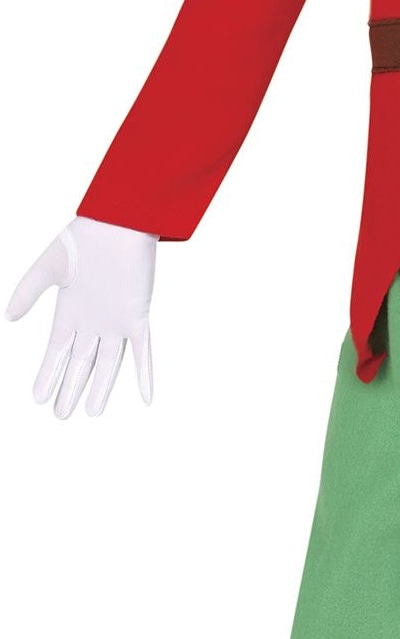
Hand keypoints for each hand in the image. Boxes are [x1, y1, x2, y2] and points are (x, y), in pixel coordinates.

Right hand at [5, 216, 157, 418]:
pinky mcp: (137, 316)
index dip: (47, 375)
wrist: (118, 222)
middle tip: (60, 416)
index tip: (37, 399)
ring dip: (99, 390)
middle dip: (69, 390)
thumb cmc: (83, 239)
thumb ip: (27, 292)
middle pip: (80, 364)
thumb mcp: (47, 268)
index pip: (56, 352)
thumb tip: (8, 319)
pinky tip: (147, 398)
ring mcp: (116, 322)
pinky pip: (143, 352)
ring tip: (89, 414)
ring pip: (107, 365)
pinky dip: (145, 375)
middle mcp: (93, 322)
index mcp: (70, 311)